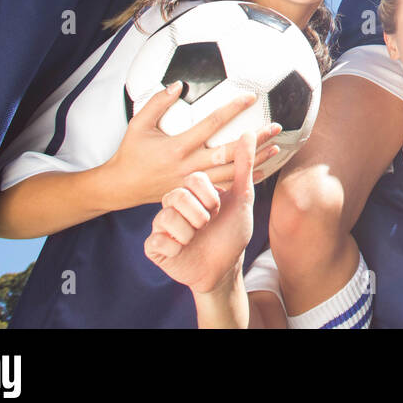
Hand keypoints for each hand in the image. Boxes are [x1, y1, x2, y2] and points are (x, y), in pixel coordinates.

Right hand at [104, 84, 281, 208]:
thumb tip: (178, 84)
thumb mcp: (137, 125)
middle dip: (254, 140)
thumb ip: (156, 104)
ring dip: (255, 161)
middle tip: (275, 126)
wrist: (121, 188)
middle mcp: (189, 166)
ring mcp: (193, 183)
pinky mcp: (195, 193)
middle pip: (229, 152)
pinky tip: (263, 171)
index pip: (211, 124)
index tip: (251, 97)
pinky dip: (244, 180)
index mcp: (177, 147)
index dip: (231, 109)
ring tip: (276, 147)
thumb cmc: (130, 152)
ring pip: (231, 172)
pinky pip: (224, 187)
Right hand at [145, 133, 255, 294]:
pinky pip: (158, 241)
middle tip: (207, 224)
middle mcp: (175, 205)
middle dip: (200, 214)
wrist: (224, 267)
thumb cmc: (231, 232)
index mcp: (192, 191)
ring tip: (195, 238)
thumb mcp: (242, 197)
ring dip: (190, 232)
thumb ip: (244, 165)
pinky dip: (176, 247)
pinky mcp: (154, 245)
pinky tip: (182, 250)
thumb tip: (248, 134)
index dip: (208, 196)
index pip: (193, 179)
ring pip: (167, 218)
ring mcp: (163, 225)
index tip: (217, 209)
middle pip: (177, 196)